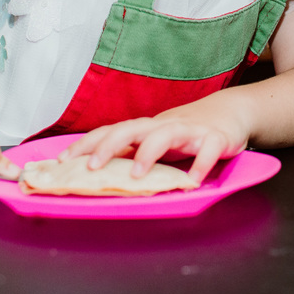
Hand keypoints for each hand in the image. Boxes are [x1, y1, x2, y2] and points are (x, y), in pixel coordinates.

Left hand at [58, 114, 247, 184]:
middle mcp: (164, 125)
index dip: (87, 144)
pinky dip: (200, 164)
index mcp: (147, 128)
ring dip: (149, 152)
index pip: (111, 131)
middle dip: (109, 145)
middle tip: (91, 167)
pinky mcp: (215, 138)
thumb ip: (133, 154)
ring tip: (137, 175)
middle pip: (132, 128)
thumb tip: (97, 173)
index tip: (63, 161)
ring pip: (165, 134)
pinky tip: (192, 182)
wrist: (230, 112)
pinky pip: (208, 149)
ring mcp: (190, 130)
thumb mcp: (157, 141)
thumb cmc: (188, 131)